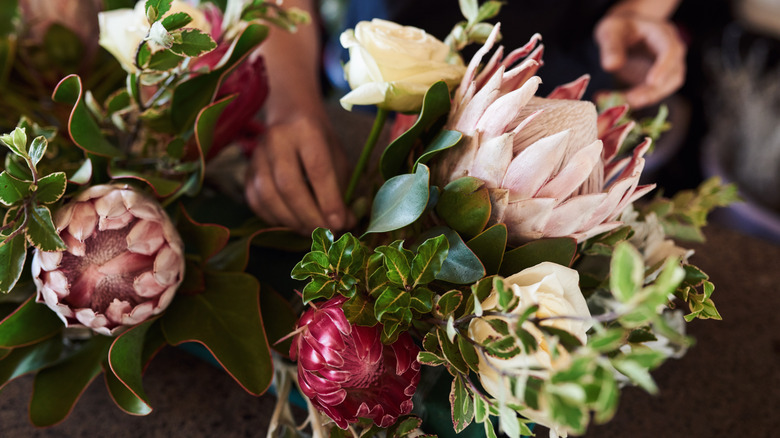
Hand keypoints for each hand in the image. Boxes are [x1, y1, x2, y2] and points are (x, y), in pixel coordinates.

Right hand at [245, 113, 353, 234]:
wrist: (291, 117)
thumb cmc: (320, 141)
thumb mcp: (337, 158)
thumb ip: (341, 191)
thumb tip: (345, 224)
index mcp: (306, 130)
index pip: (317, 169)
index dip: (328, 200)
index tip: (339, 224)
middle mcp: (277, 139)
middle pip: (289, 185)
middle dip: (309, 215)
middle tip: (325, 232)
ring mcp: (257, 155)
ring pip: (268, 195)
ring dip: (291, 221)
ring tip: (310, 230)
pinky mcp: (247, 170)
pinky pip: (256, 201)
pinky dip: (274, 218)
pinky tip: (291, 223)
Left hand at [594, 13, 685, 107]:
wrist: (622, 33)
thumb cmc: (618, 29)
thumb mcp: (610, 31)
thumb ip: (611, 47)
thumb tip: (611, 65)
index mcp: (662, 33)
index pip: (671, 50)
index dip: (664, 67)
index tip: (652, 82)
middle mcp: (671, 51)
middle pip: (674, 73)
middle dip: (654, 90)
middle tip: (632, 100)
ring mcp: (668, 67)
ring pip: (666, 87)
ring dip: (646, 98)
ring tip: (620, 101)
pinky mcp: (659, 81)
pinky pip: (653, 93)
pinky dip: (637, 100)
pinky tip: (617, 100)